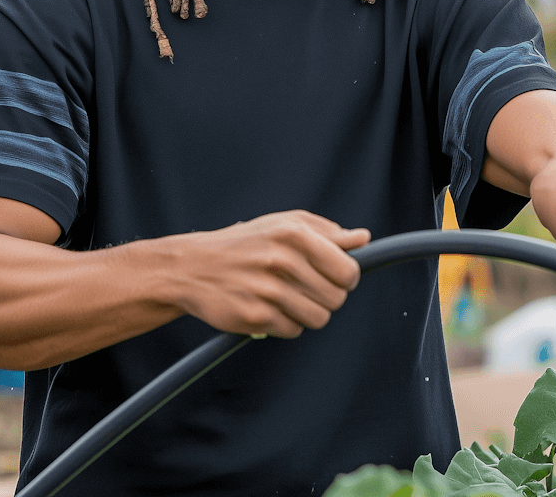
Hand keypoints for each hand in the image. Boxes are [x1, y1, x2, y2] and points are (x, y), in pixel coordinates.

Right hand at [164, 210, 370, 337]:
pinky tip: (270, 308)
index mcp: (294, 234)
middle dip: (326, 297)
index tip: (335, 277)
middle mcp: (281, 260)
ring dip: (308, 313)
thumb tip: (362, 239)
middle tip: (307, 288)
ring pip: (318, 318)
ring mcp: (267, 290)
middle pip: (336, 298)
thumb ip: (326, 232)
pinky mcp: (254, 317)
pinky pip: (293, 331)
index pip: (348, 270)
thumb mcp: (283, 225)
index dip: (346, 278)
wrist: (192, 266)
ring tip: (288, 298)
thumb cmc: (244, 243)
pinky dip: (286, 324)